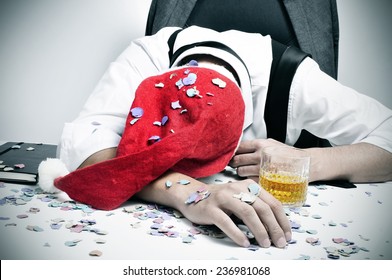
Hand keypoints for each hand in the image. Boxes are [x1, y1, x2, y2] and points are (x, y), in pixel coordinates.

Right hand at [177, 179, 291, 247]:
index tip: (287, 235)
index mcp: (249, 186)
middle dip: (274, 227)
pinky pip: (226, 221)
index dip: (282, 220)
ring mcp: (223, 197)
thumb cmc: (221, 201)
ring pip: (247, 213)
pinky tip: (245, 243)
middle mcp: (237, 188)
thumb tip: (277, 227)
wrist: (192, 195)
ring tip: (264, 244)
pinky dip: (237, 233)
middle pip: (262, 207)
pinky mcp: (210, 208)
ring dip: (259, 230)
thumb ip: (257, 207)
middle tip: (279, 242)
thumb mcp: (241, 198)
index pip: (272, 202)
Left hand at [229, 138, 284, 180]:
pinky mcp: (265, 180)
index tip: (231, 154)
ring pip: (240, 172)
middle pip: (236, 160)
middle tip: (235, 164)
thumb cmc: (288, 154)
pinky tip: (254, 177)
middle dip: (234, 163)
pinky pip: (249, 180)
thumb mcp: (271, 143)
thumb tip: (240, 148)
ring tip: (247, 170)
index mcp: (260, 144)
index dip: (232, 152)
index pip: (238, 147)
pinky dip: (249, 180)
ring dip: (241, 172)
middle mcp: (260, 156)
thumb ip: (256, 145)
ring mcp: (262, 169)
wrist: (305, 164)